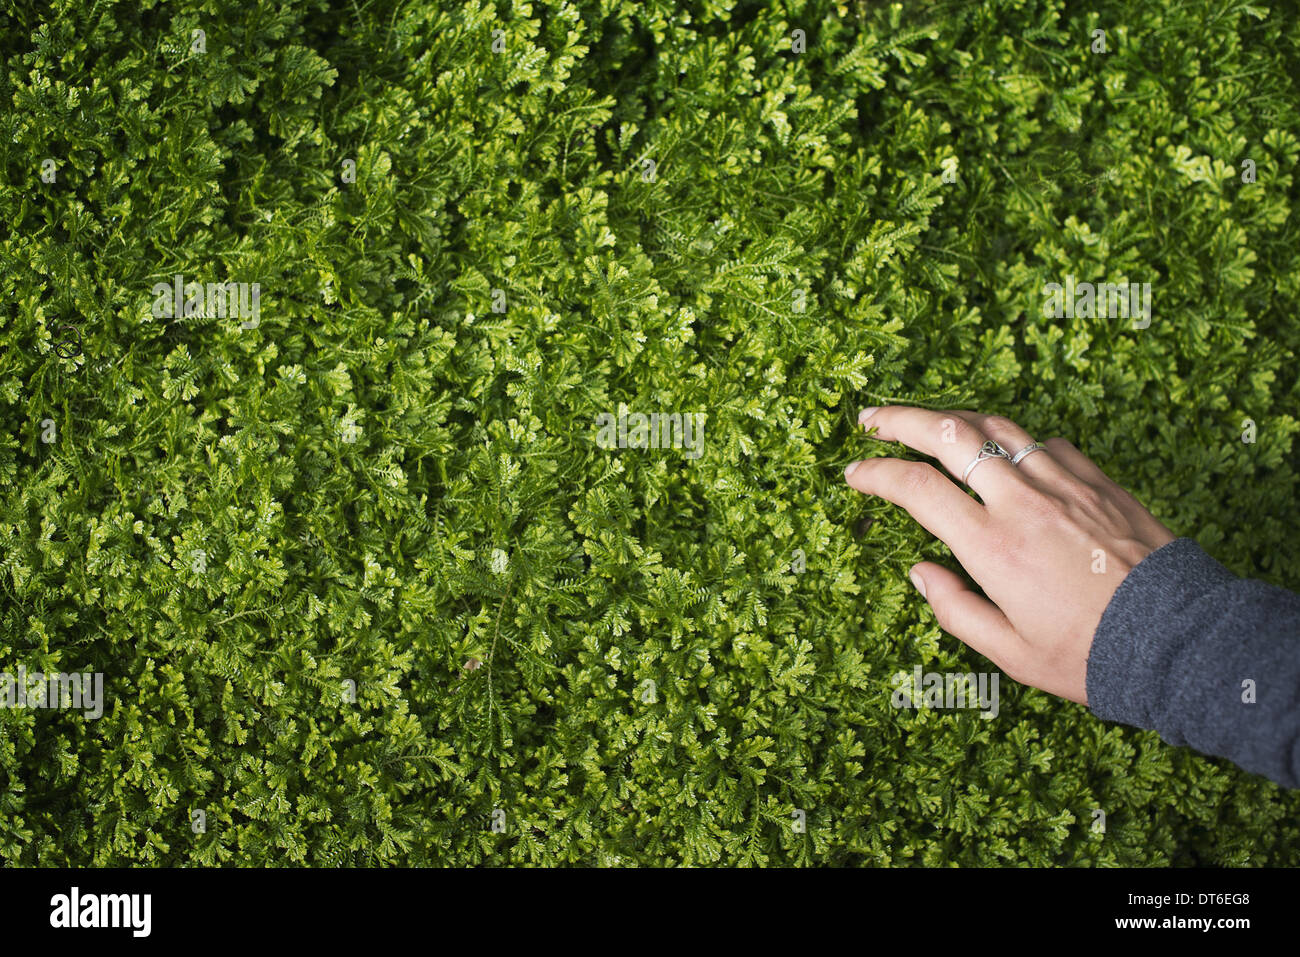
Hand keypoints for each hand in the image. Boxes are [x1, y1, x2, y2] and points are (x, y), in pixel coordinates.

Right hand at [844, 406, 1176, 704]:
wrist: (1178, 640)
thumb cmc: (1089, 654)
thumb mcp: (1010, 652)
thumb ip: (954, 609)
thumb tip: (919, 571)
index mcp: (991, 546)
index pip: (916, 488)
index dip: (876, 473)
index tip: (855, 472)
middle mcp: (1021, 503)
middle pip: (948, 434)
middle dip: (900, 420)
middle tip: (871, 418)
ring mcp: (1063, 484)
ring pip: (996, 427)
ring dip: (953, 417)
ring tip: (928, 421)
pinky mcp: (1098, 481)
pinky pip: (1046, 443)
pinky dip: (1015, 440)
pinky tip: (1006, 452)